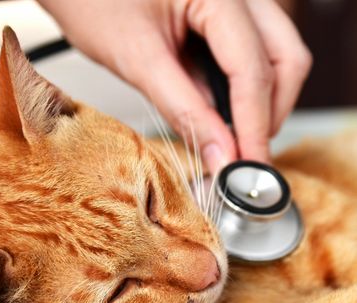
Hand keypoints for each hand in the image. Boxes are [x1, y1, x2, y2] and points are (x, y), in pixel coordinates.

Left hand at [37, 0, 311, 173]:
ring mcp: (235, 1)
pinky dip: (243, 90)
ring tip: (235, 138)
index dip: (254, 125)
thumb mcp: (138, 59)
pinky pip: (252, 55)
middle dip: (270, 113)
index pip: (252, 69)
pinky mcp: (224, 16)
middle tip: (247, 154)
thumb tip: (219, 153)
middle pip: (285, 59)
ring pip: (276, 57)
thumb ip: (184, 109)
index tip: (248, 165)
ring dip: (262, 103)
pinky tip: (224, 113)